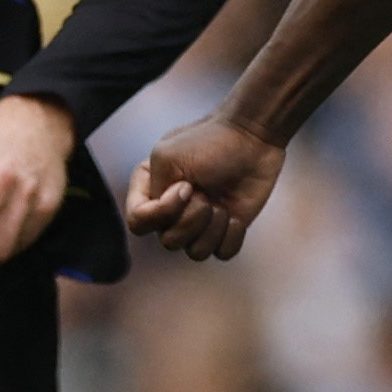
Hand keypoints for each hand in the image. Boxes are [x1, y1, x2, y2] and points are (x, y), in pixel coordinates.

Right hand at [124, 113, 286, 262]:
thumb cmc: (210, 141)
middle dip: (192, 219)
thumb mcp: (169, 157)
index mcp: (150, 190)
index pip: (138, 222)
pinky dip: (231, 236)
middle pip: (169, 241)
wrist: (253, 138)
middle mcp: (171, 211)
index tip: (186, 187)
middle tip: (206, 194)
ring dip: (212, 228)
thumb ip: (155, 190)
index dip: (162, 213)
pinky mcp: (224, 230)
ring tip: (222, 204)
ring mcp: (198, 223)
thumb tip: (175, 215)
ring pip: (195, 253)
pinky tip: (236, 216)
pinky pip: (222, 254)